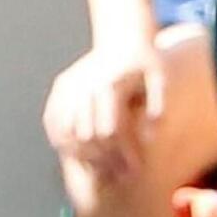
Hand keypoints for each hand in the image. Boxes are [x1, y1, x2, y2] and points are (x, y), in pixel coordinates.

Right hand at [42, 41, 158, 167]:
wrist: (122, 37)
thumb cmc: (146, 63)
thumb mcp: (160, 78)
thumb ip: (159, 105)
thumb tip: (152, 136)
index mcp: (110, 84)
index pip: (112, 131)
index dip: (124, 155)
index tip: (136, 172)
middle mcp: (85, 86)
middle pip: (89, 136)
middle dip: (106, 162)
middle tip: (123, 179)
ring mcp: (68, 88)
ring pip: (69, 134)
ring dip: (85, 157)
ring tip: (105, 172)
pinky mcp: (59, 90)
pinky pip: (56, 124)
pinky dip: (67, 143)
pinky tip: (84, 157)